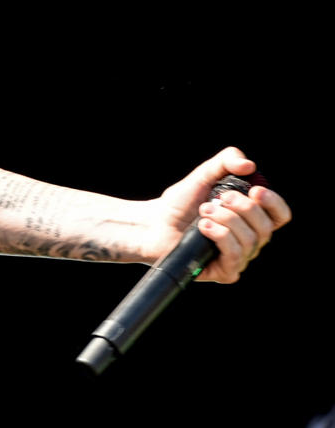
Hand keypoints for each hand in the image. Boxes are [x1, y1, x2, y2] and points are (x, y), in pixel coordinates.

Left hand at [141, 148, 291, 283]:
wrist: (155, 223)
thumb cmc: (181, 202)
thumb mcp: (204, 175)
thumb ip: (226, 162)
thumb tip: (249, 166)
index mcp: (251, 218)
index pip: (280, 215)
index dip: (274, 203)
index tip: (255, 190)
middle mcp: (250, 239)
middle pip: (266, 226)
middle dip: (242, 208)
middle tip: (217, 199)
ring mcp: (239, 257)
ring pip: (250, 240)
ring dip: (224, 219)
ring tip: (203, 212)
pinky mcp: (226, 271)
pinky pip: (236, 255)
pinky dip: (220, 236)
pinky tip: (203, 227)